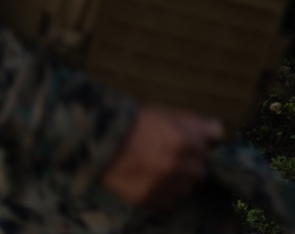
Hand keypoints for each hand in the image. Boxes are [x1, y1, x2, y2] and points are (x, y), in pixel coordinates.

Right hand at [102, 106, 222, 210]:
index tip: (181, 140)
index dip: (193, 142)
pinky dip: (162, 191)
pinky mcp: (149, 199)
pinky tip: (148, 178)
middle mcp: (177, 166)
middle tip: (169, 155)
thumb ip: (192, 122)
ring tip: (157, 168)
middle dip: (188, 163)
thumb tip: (218, 130)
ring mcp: (163, 186)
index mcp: (182, 141)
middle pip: (199, 171)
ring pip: (184, 188)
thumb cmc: (128, 122)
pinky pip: (167, 200)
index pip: (206, 147)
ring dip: (177, 179)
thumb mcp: (160, 113)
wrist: (94, 141)